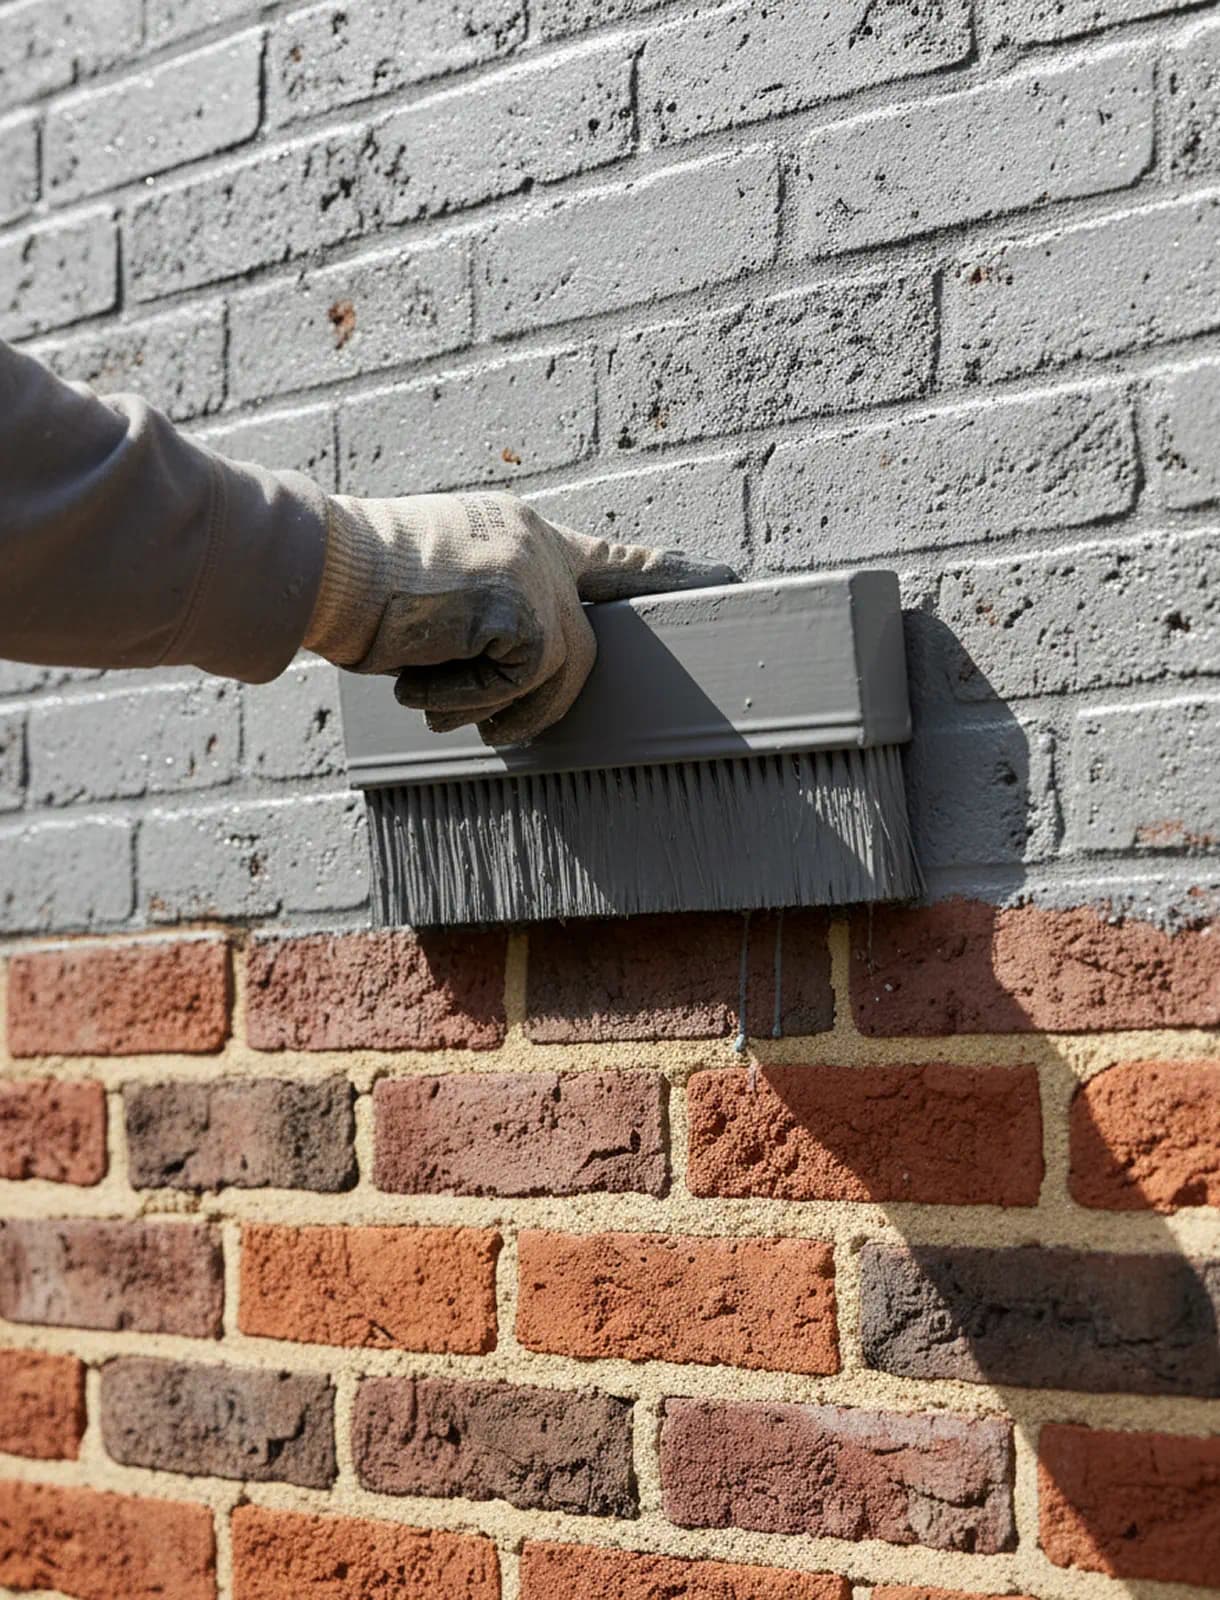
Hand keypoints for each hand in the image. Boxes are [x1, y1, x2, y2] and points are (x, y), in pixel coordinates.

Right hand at [305, 491, 734, 744]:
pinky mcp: (520, 611)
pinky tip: (420, 679)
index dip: (664, 575)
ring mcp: (533, 575)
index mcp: (520, 533)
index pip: (610, 557)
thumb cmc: (356, 584)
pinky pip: (518, 684)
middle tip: (494, 728)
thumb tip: (514, 673)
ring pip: (555, 674)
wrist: (319, 566)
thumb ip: (490, 611)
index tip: (719, 579)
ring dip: (489, 706)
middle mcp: (538, 546)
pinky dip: (465, 698)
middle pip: (581, 644)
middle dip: (542, 701)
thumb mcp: (437, 584)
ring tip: (431, 699)